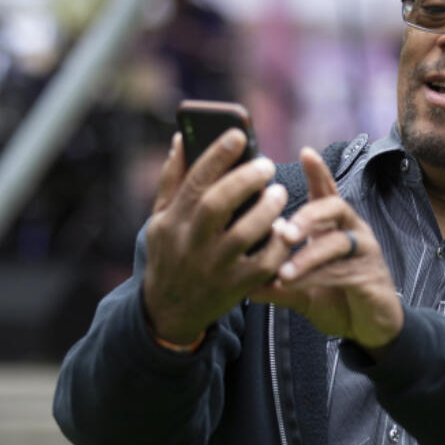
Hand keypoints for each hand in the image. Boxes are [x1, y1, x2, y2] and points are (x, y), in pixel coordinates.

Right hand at [143, 130, 291, 345]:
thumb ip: (172, 181)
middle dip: (244, 181)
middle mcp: (190, 243)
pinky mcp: (235, 287)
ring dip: (266, 210)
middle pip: (217, 205)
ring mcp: (213, 267)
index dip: (217, 156)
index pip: (194, 181)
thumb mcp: (160, 219)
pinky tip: (284, 229)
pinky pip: (263, 264)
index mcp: (172, 221)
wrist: (169, 310)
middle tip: (267, 165)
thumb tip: (181, 139)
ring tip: (279, 193)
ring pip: (243, 235)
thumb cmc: (170, 253)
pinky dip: (277, 245)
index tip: (238, 134)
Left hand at [250, 147, 403, 350]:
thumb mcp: (301, 291)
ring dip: (307, 255)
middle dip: (308, 214)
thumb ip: (277, 284)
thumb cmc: (337, 300)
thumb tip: (243, 284)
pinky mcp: (371, 276)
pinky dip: (316, 278)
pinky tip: (294, 285)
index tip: (305, 152)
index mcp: (335, 228)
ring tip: (283, 271)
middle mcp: (353, 233)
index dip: (319, 173)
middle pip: (336, 207)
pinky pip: (343, 271)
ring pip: (337, 242)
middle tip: (283, 231)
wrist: (370, 328)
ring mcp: (365, 253)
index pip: (327, 193)